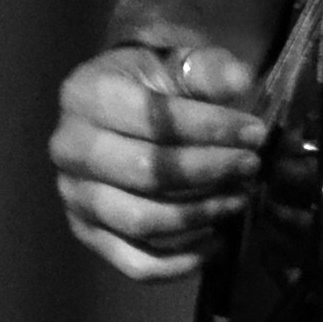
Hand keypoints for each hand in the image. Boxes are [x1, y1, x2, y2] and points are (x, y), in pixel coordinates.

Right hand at [49, 39, 266, 279]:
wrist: (122, 104)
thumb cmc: (154, 80)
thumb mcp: (179, 58)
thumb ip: (208, 66)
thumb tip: (238, 81)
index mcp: (85, 94)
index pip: (152, 119)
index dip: (209, 128)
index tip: (254, 133)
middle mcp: (68, 148)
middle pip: (146, 173)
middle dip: (209, 171)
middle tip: (250, 165)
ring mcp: (74, 195)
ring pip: (142, 221)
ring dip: (200, 214)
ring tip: (238, 198)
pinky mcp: (88, 233)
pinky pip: (135, 263)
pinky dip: (180, 262)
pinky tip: (217, 240)